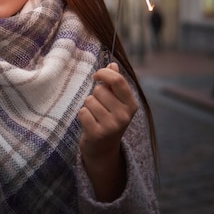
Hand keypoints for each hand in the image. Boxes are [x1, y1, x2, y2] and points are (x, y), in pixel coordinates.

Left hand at [77, 62, 137, 200]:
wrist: (103, 149)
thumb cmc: (108, 118)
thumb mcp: (116, 102)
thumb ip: (114, 84)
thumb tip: (113, 65)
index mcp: (131, 105)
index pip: (118, 81)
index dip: (104, 73)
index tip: (97, 76)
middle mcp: (124, 116)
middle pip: (99, 91)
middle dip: (95, 96)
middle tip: (99, 108)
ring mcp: (111, 126)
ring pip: (89, 101)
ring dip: (88, 106)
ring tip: (95, 116)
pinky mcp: (97, 133)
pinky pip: (82, 112)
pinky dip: (83, 115)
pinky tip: (89, 123)